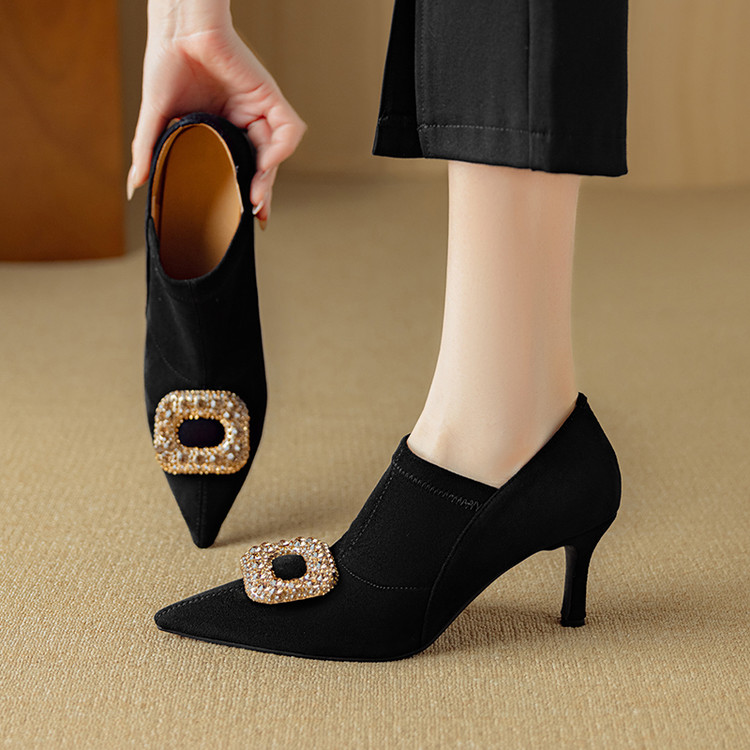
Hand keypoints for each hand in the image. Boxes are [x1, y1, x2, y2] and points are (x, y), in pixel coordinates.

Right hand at [128, 0, 306, 228]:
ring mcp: (257, 110)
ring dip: (270, 178)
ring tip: (255, 197)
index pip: (240, 169)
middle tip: (254, 215)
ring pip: (276, 153)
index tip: (243, 217)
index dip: (245, 193)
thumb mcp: (156, 118)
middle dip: (261, 193)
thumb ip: (148, 152)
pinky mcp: (269, 96)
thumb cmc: (166, 64)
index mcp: (221, 130)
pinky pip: (288, 130)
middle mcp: (243, 122)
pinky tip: (265, 164)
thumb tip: (135, 185)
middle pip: (262, 166)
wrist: (177, 30)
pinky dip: (280, 150)